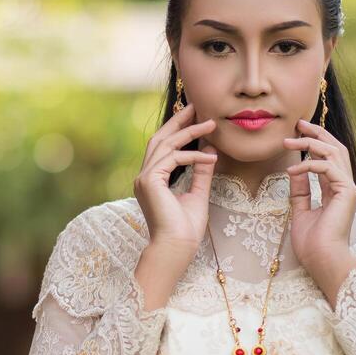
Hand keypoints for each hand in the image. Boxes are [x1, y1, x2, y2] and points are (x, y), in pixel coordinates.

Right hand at [134, 101, 217, 255]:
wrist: (176, 248)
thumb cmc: (185, 229)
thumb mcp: (198, 194)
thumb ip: (201, 172)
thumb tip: (210, 151)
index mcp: (152, 180)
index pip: (163, 148)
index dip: (178, 130)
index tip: (195, 117)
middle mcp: (144, 177)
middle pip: (160, 138)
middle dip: (179, 121)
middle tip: (197, 106)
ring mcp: (144, 178)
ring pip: (166, 144)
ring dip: (190, 132)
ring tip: (211, 124)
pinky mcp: (150, 181)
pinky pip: (172, 158)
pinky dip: (193, 155)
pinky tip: (210, 156)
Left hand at [282, 119, 355, 287]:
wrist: (323, 261)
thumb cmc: (313, 244)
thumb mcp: (300, 212)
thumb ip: (300, 192)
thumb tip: (293, 172)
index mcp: (336, 191)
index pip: (328, 159)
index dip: (314, 143)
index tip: (296, 134)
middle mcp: (345, 186)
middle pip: (335, 148)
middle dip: (317, 133)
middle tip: (298, 124)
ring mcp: (348, 188)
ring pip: (334, 152)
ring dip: (311, 143)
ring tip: (290, 140)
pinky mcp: (347, 192)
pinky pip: (327, 167)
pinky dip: (308, 165)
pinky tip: (292, 170)